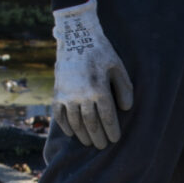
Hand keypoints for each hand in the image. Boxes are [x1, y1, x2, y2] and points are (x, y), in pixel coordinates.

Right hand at [51, 0, 134, 148]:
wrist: (76, 37)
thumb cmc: (101, 52)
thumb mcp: (118, 67)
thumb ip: (124, 88)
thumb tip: (126, 109)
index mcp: (99, 88)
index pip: (108, 117)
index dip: (112, 130)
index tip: (115, 139)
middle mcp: (82, 94)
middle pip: (91, 123)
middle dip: (98, 137)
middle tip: (102, 146)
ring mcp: (67, 95)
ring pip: (75, 122)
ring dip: (83, 135)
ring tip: (89, 142)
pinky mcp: (57, 93)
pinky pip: (59, 115)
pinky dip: (66, 126)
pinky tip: (73, 133)